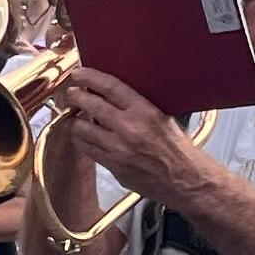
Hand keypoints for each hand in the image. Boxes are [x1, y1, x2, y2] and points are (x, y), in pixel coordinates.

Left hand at [45, 60, 208, 204]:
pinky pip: (87, 149)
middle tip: (70, 93)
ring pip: (82, 130)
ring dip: (76, 122)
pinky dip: (82, 141)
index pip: (111, 87)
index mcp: (145, 112)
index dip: (91, 78)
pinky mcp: (112, 166)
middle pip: (91, 105)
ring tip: (75, 118)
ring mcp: (118, 149)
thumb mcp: (164, 118)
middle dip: (76, 97)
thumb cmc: (177, 150)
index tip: (79, 74)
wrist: (184, 180)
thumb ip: (139, 106)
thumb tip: (116, 95)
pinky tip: (83, 137)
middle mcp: (129, 128)